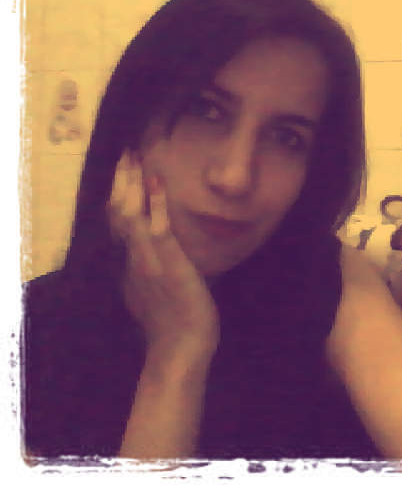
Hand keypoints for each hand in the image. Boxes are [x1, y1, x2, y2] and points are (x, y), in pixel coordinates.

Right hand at [108, 151, 219, 360]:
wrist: (181, 352)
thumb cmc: (175, 326)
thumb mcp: (157, 293)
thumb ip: (154, 272)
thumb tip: (160, 257)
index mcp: (132, 265)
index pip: (119, 223)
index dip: (118, 196)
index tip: (122, 171)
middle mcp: (134, 260)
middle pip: (118, 213)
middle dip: (121, 181)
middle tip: (124, 152)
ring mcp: (149, 262)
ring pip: (130, 216)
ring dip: (132, 184)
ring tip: (134, 157)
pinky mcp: (168, 266)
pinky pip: (158, 229)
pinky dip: (156, 204)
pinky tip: (157, 182)